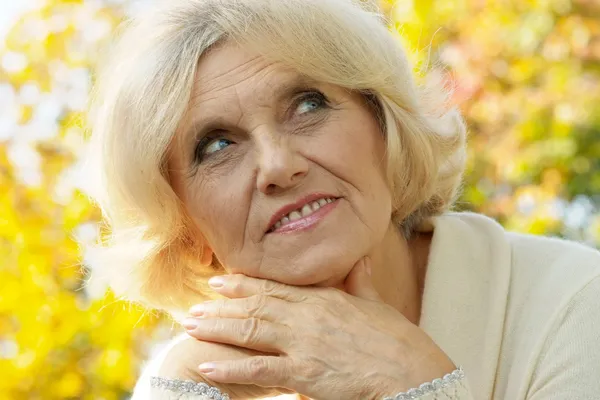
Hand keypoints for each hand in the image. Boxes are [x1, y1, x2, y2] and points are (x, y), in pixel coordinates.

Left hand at [183, 258, 455, 399]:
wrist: (411, 370)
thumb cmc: (397, 340)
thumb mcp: (377, 304)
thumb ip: (362, 280)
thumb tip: (361, 255)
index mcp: (323, 299)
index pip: (276, 288)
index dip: (244, 284)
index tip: (221, 280)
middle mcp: (307, 316)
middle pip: (255, 307)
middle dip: (221, 306)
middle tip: (194, 305)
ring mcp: (303, 343)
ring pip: (250, 331)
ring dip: (217, 329)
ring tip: (190, 326)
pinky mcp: (303, 371)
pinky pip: (259, 368)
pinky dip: (231, 366)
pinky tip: (208, 364)